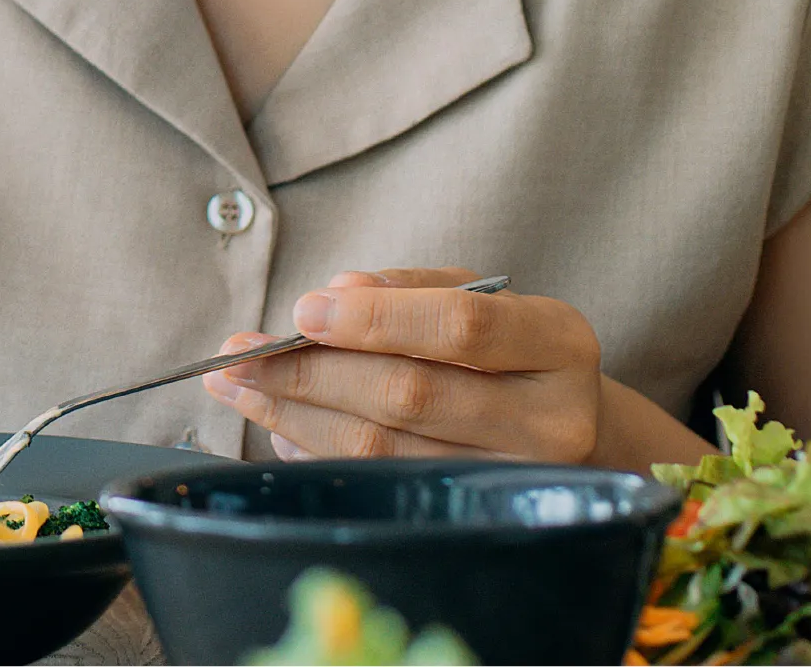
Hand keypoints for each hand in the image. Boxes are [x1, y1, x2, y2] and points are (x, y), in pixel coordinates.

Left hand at [205, 266, 603, 463]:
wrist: (572, 425)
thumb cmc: (509, 346)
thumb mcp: (476, 295)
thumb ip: (409, 288)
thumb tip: (338, 291)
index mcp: (557, 341)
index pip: (461, 327)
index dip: (376, 319)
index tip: (302, 310)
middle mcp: (551, 420)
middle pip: (412, 396)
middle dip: (310, 372)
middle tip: (238, 353)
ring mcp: (518, 483)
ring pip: (387, 450)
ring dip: (296, 414)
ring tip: (240, 385)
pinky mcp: (477, 521)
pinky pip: (381, 486)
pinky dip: (320, 451)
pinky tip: (280, 425)